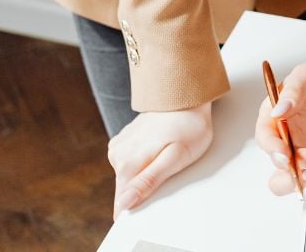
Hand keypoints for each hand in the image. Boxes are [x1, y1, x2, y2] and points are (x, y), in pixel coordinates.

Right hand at [107, 103, 213, 218]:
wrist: (186, 94)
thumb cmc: (189, 127)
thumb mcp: (176, 158)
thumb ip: (149, 181)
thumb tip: (125, 203)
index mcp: (127, 163)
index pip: (122, 204)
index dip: (138, 211)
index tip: (154, 208)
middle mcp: (117, 154)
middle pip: (127, 189)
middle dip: (146, 189)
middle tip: (170, 173)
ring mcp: (119, 145)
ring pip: (129, 175)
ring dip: (146, 173)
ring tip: (166, 157)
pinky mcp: (124, 139)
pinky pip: (131, 160)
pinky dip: (144, 160)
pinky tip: (159, 149)